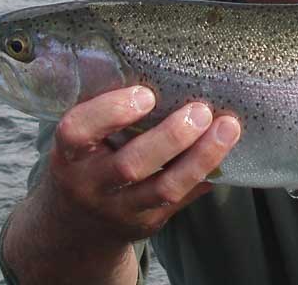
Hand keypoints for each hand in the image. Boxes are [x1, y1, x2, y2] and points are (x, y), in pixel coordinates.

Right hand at [3, 85, 240, 282]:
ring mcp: (121, 209)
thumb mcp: (83, 139)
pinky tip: (227, 154)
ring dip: (201, 157)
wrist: (77, 226)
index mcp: (70, 154)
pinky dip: (206, 174)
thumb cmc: (88, 162)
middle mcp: (92, 185)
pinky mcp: (149, 222)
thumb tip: (165, 71)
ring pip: (165, 189)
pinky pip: (183, 200)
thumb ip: (108, 113)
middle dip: (171, 136)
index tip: (146, 93)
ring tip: (227, 128)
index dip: (111, 112)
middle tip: (201, 110)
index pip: (78, 132)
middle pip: (131, 165)